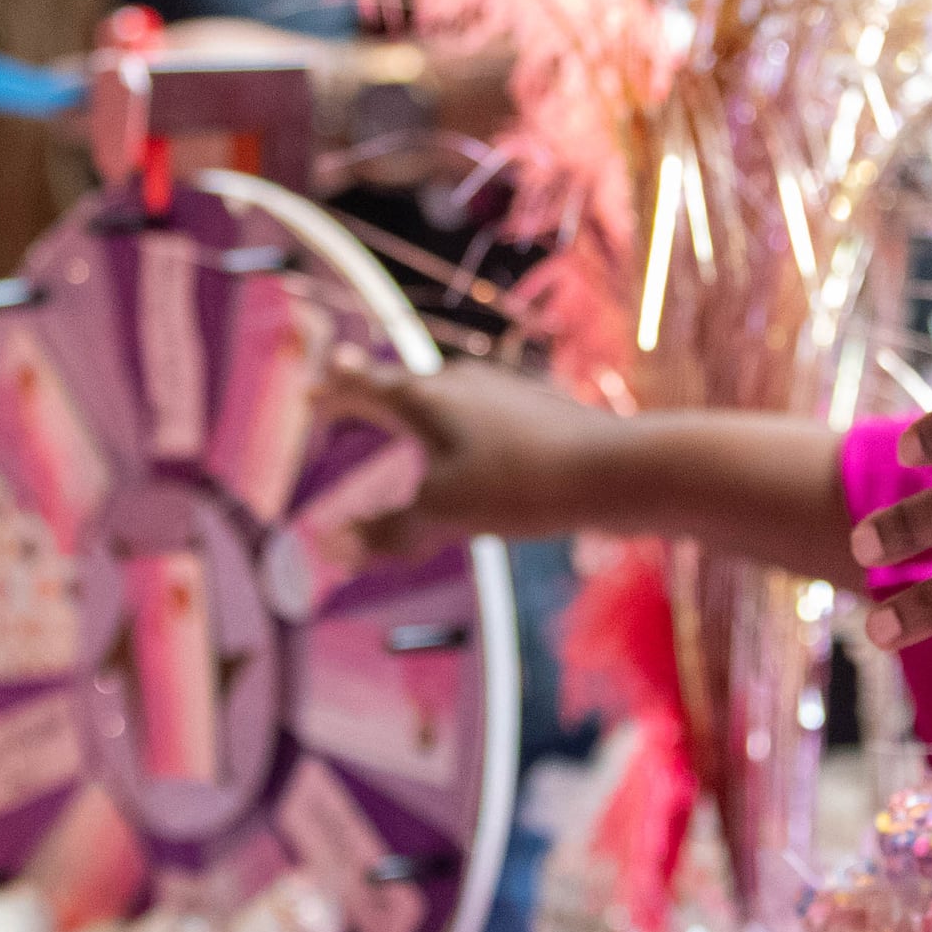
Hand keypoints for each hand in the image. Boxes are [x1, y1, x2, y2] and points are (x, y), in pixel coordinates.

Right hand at [316, 351, 624, 562]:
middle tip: (346, 389)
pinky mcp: (540, 411)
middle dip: (373, 391)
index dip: (336, 394)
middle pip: (405, 383)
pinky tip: (477, 441)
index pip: (367, 387)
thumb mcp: (443, 515)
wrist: (619, 468)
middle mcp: (463, 382)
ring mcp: (506, 391)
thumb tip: (329, 549)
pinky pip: (482, 412)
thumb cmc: (524, 485)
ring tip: (407, 412)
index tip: (312, 391)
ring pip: (447, 393)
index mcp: (428, 397)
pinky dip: (458, 423)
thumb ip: (387, 532)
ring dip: (418, 404)